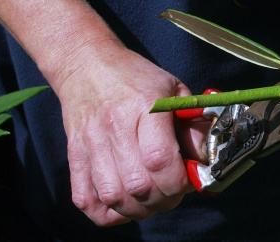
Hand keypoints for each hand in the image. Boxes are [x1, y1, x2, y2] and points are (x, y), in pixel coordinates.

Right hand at [52, 41, 204, 225]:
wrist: (87, 64)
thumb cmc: (137, 77)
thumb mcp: (174, 90)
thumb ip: (192, 124)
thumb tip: (205, 159)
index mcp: (144, 106)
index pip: (160, 160)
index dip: (179, 180)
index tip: (189, 180)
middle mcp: (114, 127)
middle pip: (138, 185)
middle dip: (164, 199)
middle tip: (174, 193)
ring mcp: (90, 143)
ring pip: (113, 196)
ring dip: (139, 210)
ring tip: (152, 201)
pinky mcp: (74, 155)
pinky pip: (85, 199)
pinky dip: (106, 214)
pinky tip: (124, 206)